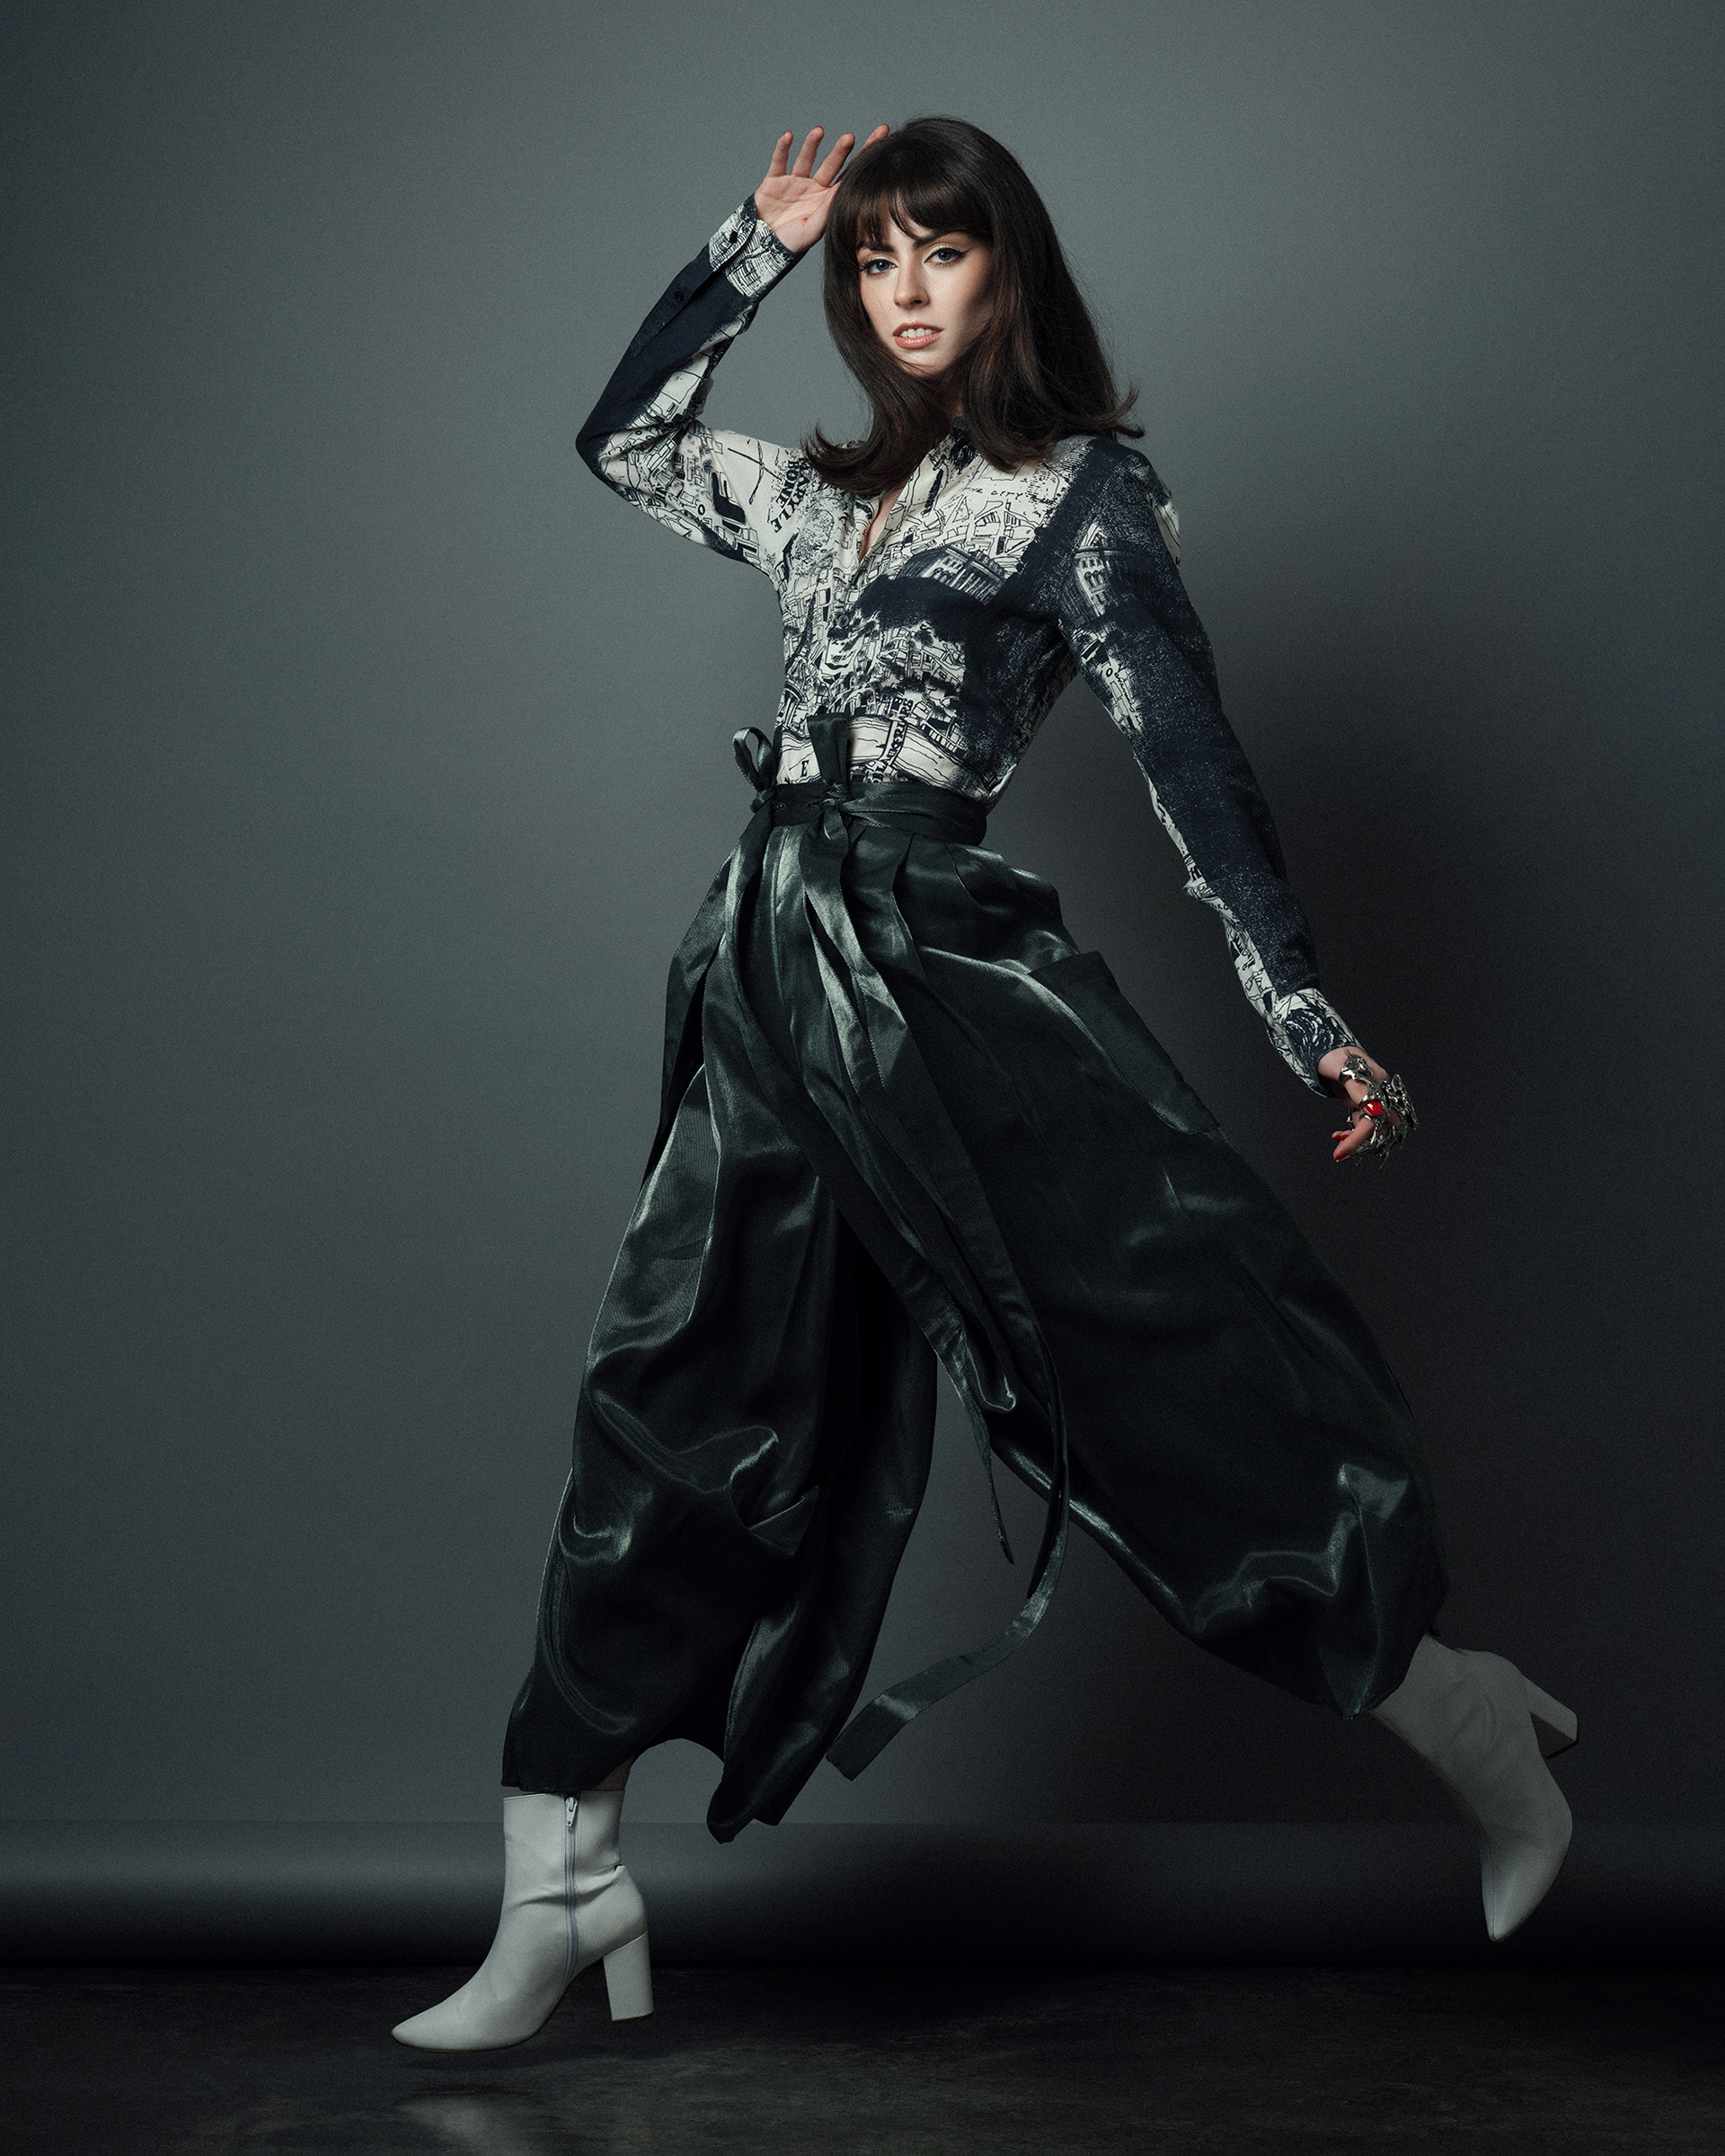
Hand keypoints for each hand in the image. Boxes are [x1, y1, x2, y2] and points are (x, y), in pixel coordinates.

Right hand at [754, 124, 887, 252]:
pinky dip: (782, 149)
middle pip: (830, 165)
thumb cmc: (791, 244)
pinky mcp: (774, 180)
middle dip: (840, 151)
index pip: (848, 176)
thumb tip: (842, 192)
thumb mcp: (812, 230)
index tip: (878, 140)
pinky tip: (789, 136)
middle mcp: (813, 188)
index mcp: (827, 200)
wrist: (763, 249)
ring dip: (812, 144)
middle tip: (850, 138)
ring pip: (806, 158)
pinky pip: (779, 161)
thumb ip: (826, 212)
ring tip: (819, 131)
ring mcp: (794, 182)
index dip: (863, 158)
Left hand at [1319, 1044, 1407, 1163]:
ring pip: (1375, 1129)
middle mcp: (1380, 1092)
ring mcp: (1374, 1098)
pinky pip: (1366, 1124)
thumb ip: (1357, 1087)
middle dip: (1362, 1142)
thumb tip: (1374, 1109)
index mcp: (1378, 1082)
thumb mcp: (1340, 1066)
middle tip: (1339, 1151)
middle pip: (1382, 1127)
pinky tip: (1339, 1135)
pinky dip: (1354, 1134)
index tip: (1340, 1153)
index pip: (1375, 1116)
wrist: (1325, 1048)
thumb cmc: (1331, 1053)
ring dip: (1358, 1139)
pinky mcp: (1365, 1103)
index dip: (1360, 1137)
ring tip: (1338, 1139)